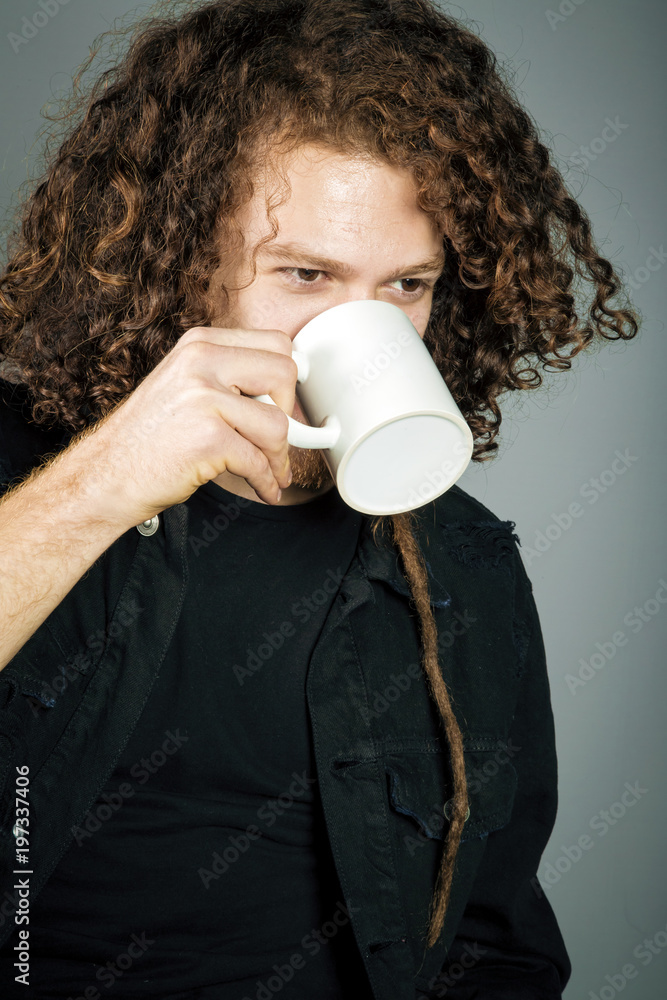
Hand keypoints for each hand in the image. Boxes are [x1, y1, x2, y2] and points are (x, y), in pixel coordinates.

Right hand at [59, 326, 296, 529]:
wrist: (107, 475)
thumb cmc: (150, 438)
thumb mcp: (186, 386)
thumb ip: (229, 378)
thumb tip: (286, 392)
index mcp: (200, 344)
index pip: (276, 343)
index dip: (288, 380)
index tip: (286, 404)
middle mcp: (201, 362)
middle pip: (285, 374)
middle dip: (290, 412)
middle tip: (278, 437)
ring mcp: (204, 398)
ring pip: (277, 424)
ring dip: (280, 458)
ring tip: (273, 472)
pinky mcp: (209, 438)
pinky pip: (259, 462)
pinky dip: (267, 482)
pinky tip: (264, 488)